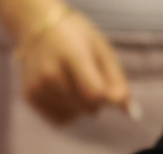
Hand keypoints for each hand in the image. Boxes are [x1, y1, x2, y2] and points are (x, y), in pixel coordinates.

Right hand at [0, 0, 129, 123]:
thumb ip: (117, 81)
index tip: (110, 89)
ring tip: (73, 81)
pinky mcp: (31, 97)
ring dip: (81, 106)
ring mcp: (38, 87)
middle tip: (89, 78)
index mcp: (72, 55)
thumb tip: (132, 113)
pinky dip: (68, 111)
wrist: (36, 25)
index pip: (95, 95)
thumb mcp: (101, 49)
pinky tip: (64, 92)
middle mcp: (51, 73)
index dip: (108, 98)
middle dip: (96, 100)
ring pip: (75, 115)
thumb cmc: (75, 36)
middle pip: (87, 108)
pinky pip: (60, 120)